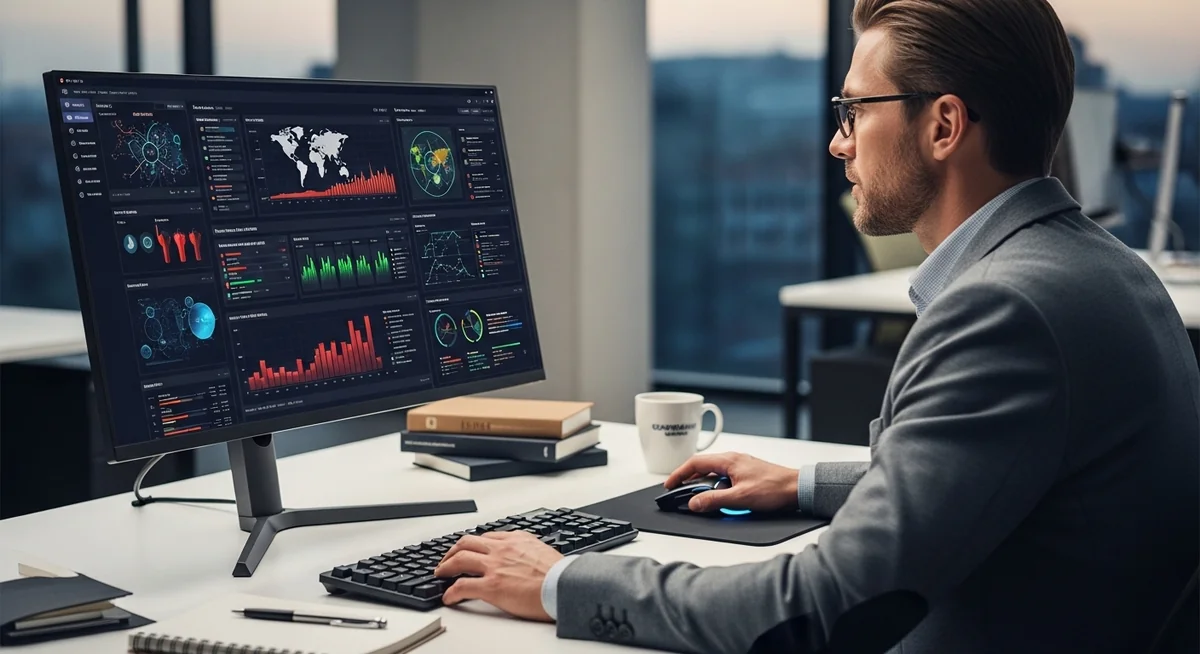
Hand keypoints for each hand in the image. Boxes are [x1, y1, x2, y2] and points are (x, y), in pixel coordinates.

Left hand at [433, 531, 561, 620]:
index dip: (475, 544)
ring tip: (441, 574)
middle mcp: (502, 548)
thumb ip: (531, 552)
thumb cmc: (560, 574)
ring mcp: (494, 566)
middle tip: (448, 559)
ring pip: (460, 559)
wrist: (564, 585)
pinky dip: (451, 592)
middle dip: (453, 550)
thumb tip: (530, 559)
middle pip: (467, 542)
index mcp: (517, 539)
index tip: (470, 550)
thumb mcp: (544, 552)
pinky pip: (462, 586)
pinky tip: (449, 598)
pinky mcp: (491, 586)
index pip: (488, 537)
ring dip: (446, 566)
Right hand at [665, 452, 798, 512]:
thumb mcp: (740, 498)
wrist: (799, 488)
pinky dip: (715, 487)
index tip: (669, 485)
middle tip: (678, 493)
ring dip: (703, 485)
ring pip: (713, 474)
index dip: (679, 474)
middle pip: (702, 467)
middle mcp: (733, 460)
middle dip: (688, 480)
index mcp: (728, 461)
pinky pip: (724, 478)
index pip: (695, 463)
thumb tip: (694, 503)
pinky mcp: (747, 474)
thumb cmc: (775, 488)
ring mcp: (740, 466)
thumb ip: (714, 501)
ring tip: (697, 499)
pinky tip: (718, 498)